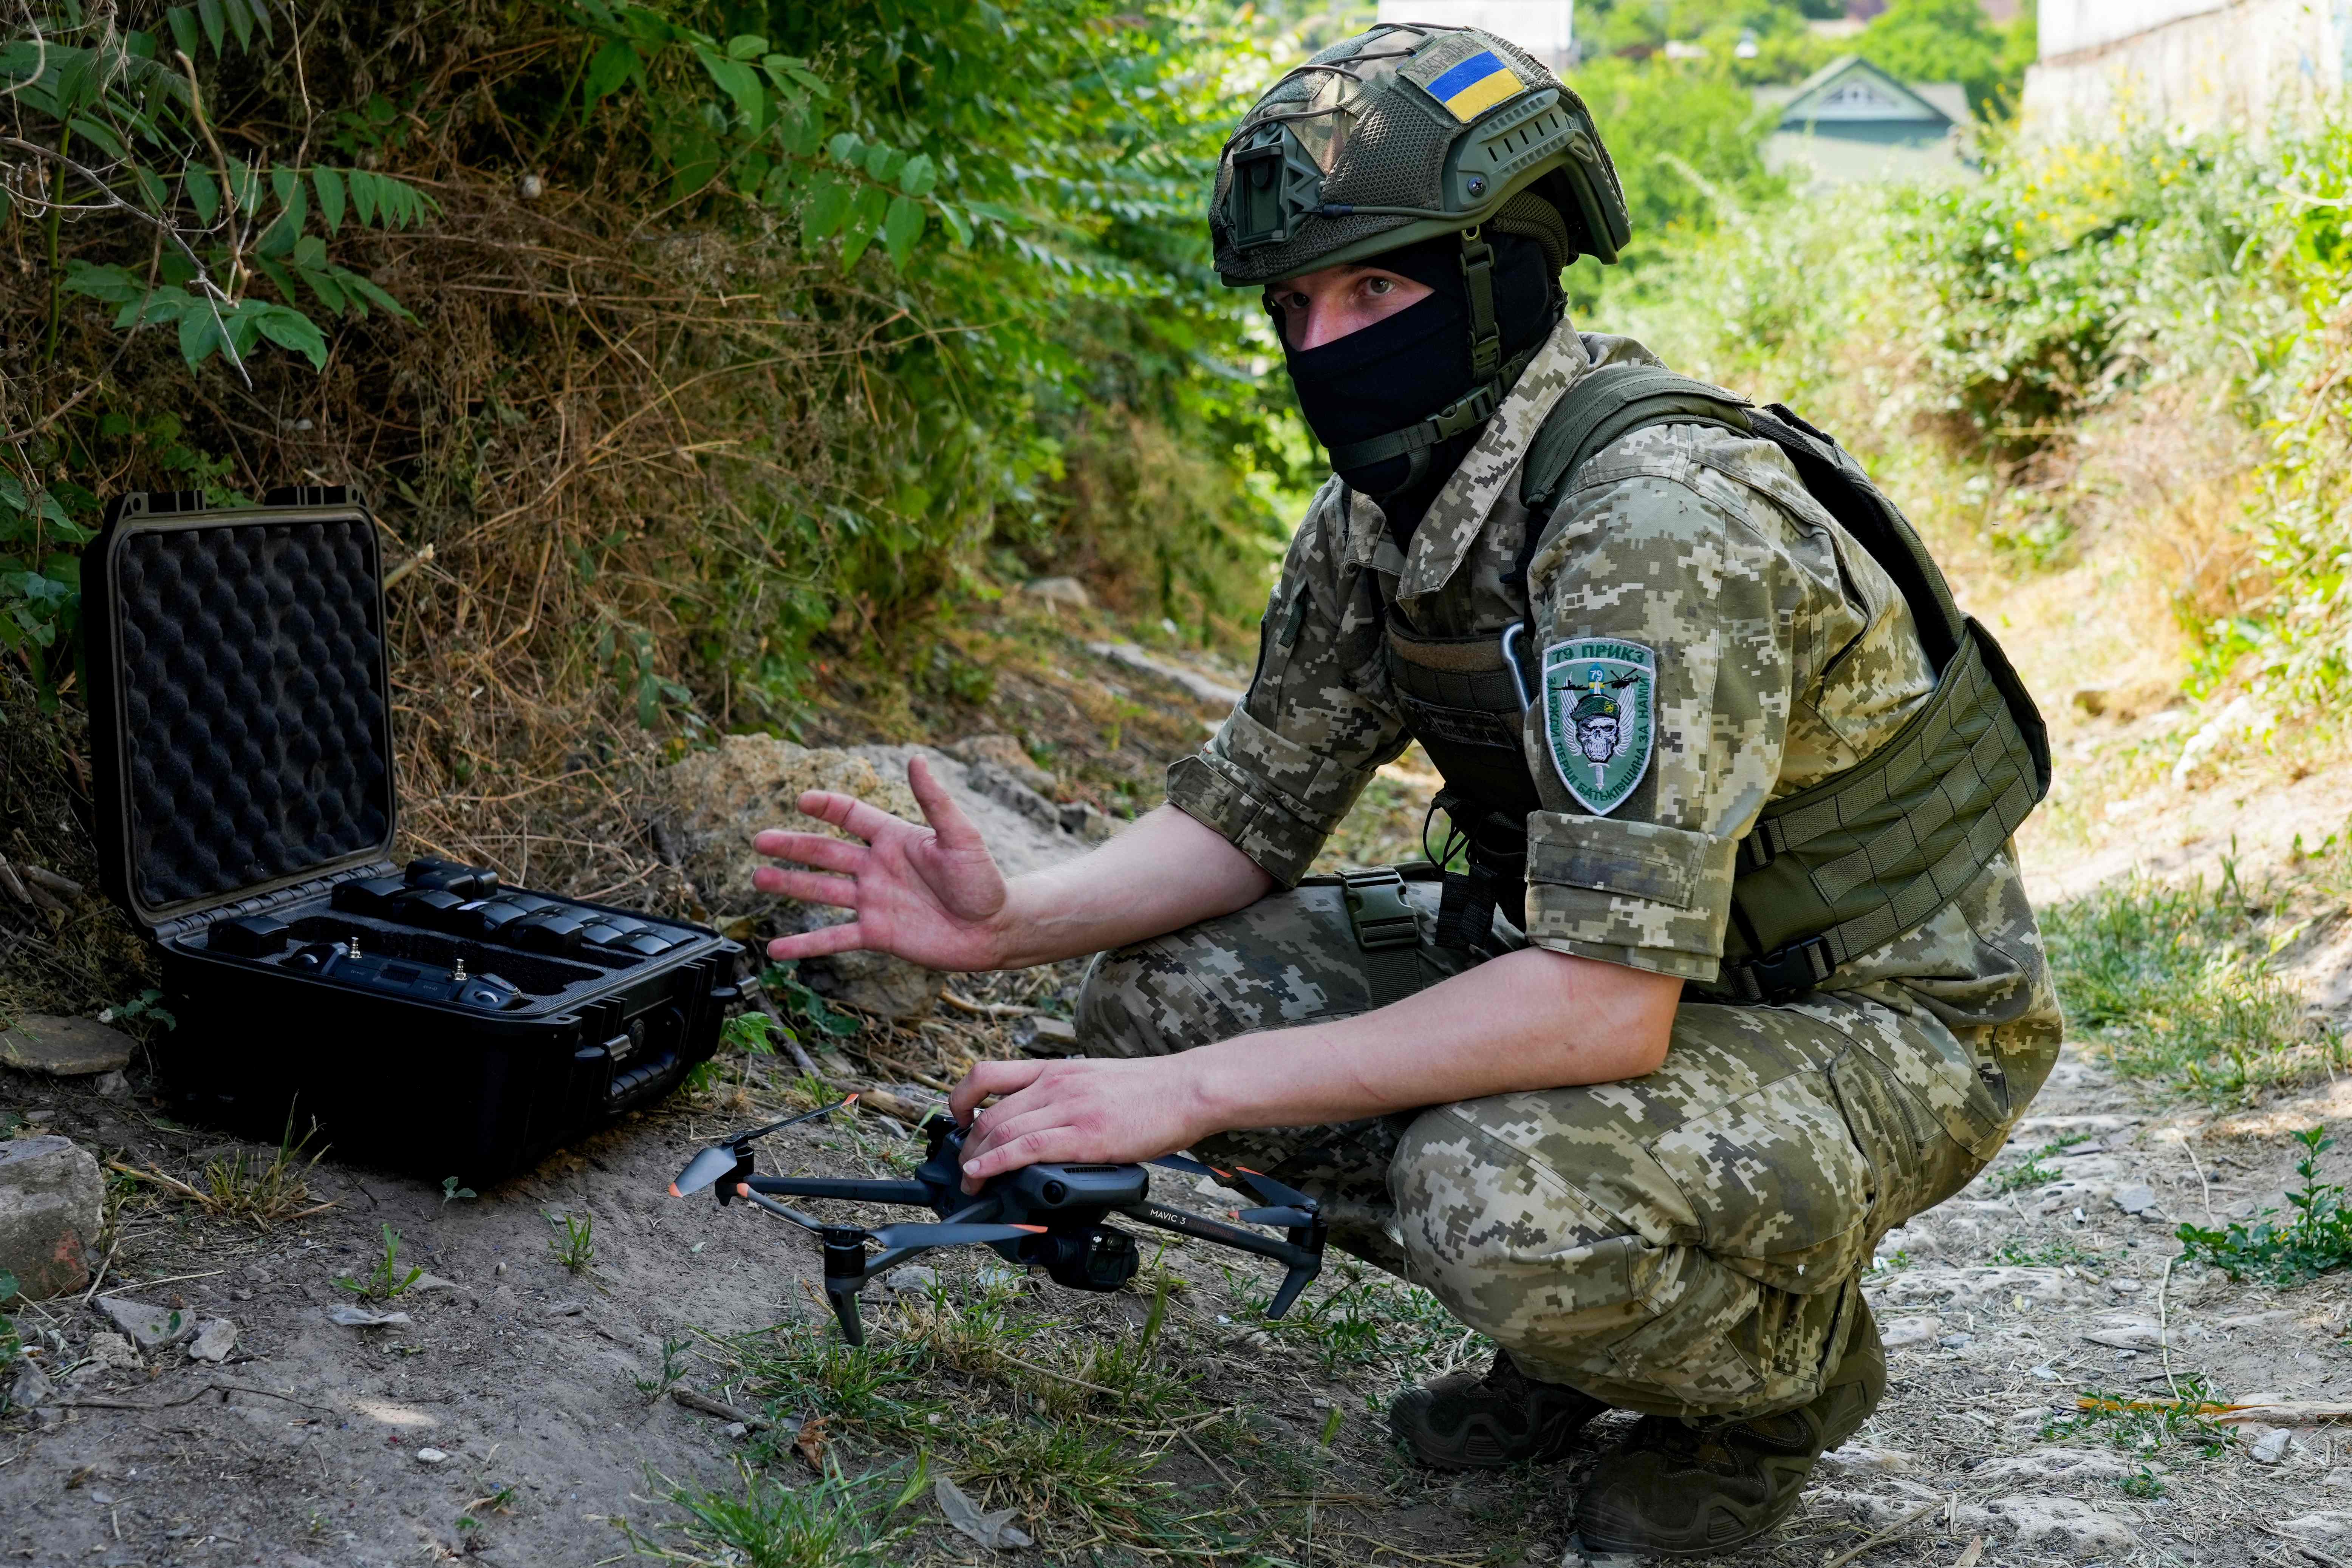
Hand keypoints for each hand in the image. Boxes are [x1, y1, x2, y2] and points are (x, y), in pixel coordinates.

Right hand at [753, 755, 1012, 971]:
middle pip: (826, 852)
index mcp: (894, 838)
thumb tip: (917, 759)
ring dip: (790, 885)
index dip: (827, 806)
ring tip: (758, 879)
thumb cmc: (983, 880)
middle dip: (793, 845)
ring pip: (822, 891)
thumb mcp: (961, 837)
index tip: (801, 799)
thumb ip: (935, 801)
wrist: (994, 929)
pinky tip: (777, 948)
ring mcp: (873, 901)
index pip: (852, 815)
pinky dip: (805, 943)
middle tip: (760, 839)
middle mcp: (877, 867)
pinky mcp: (876, 933)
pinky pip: (834, 938)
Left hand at [949, 1056, 1213, 1192]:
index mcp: (1054, 1069)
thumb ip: (1064, 1096)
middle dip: (966, 1145)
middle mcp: (1054, 1084)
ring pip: (1001, 1131)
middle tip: (964, 1167)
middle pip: (989, 1113)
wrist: (1186, 1089)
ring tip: (971, 1182)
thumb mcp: (1094, 1079)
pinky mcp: (1084, 1135)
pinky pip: (1026, 1148)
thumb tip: (1044, 1124)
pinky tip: (983, 1175)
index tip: (958, 1121)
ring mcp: (1068, 1108)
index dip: (961, 1099)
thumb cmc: (1148, 1090)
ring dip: (975, 1160)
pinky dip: (995, 1164)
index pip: (988, 1075)